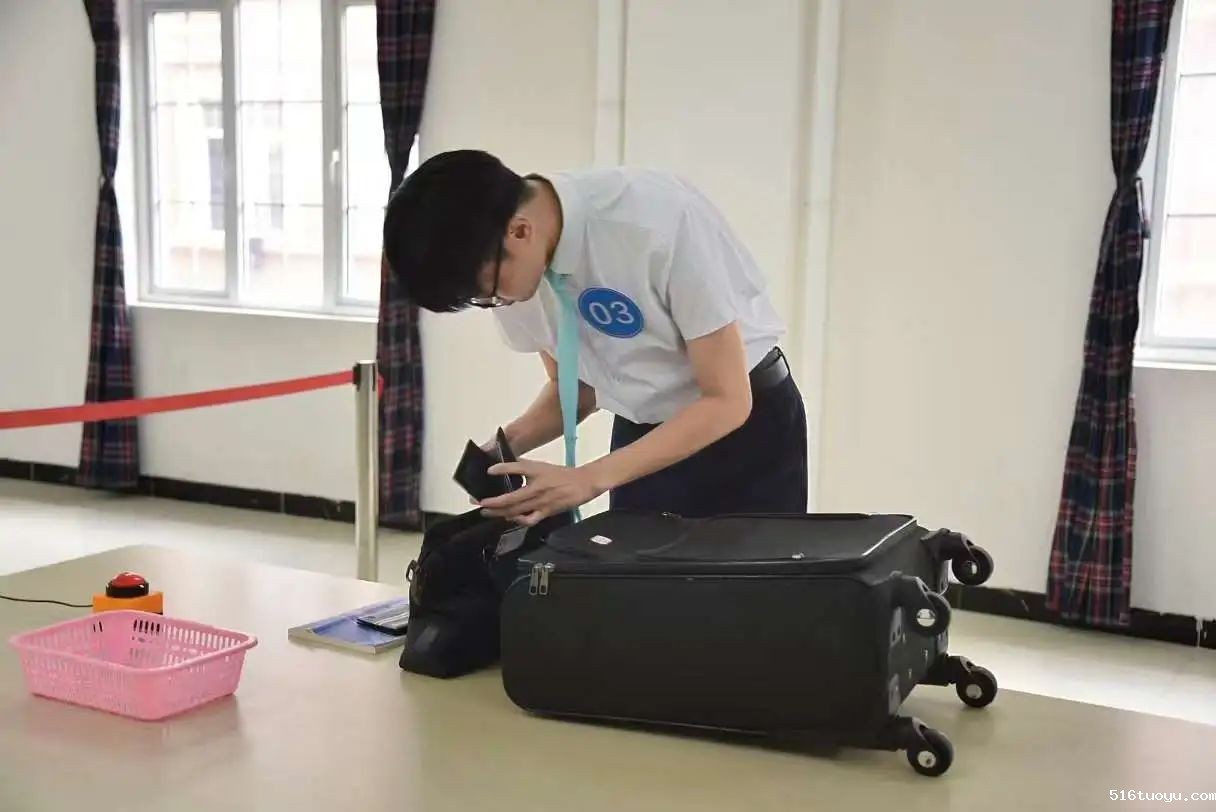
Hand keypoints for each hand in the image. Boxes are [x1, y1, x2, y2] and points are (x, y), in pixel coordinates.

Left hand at [479, 460, 603, 525]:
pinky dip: (517, 520)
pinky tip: (509, 518)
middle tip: (478, 501)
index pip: (516, 468)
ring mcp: (541, 502)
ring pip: (516, 510)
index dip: (502, 469)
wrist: (583, 483)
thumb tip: (504, 465)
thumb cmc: (561, 474)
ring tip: (486, 511)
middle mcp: (537, 487)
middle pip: (510, 498)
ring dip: (499, 512)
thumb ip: (523, 466)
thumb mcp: (541, 466)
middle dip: (492, 502)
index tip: (489, 471)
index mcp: (536, 472)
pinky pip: (529, 519)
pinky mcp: (546, 512)